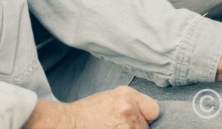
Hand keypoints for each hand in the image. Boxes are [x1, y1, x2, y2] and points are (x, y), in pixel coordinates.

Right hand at [25, 86, 159, 128]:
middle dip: (135, 128)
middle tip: (115, 126)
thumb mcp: (111, 98)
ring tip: (109, 128)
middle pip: (145, 127)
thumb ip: (130, 104)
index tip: (139, 121)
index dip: (146, 117)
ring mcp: (125, 126)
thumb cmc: (87, 112)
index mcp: (127, 95)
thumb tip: (146, 116)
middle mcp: (128, 109)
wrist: (68, 122)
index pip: (154, 110)